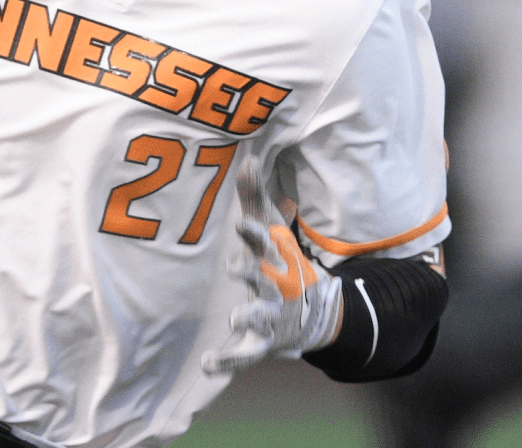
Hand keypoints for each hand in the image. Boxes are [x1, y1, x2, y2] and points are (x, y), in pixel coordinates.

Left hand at [202, 157, 341, 374]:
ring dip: (248, 316)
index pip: (262, 240)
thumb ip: (254, 197)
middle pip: (261, 276)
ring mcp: (270, 314)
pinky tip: (209, 364)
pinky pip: (245, 354)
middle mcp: (273, 284)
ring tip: (235, 318)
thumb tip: (246, 158)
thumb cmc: (280, 260)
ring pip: (259, 315)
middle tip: (235, 267)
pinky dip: (228, 361)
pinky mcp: (262, 341)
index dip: (252, 233)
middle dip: (250, 271)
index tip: (240, 224)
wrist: (313, 309)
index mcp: (272, 256)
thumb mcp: (270, 227)